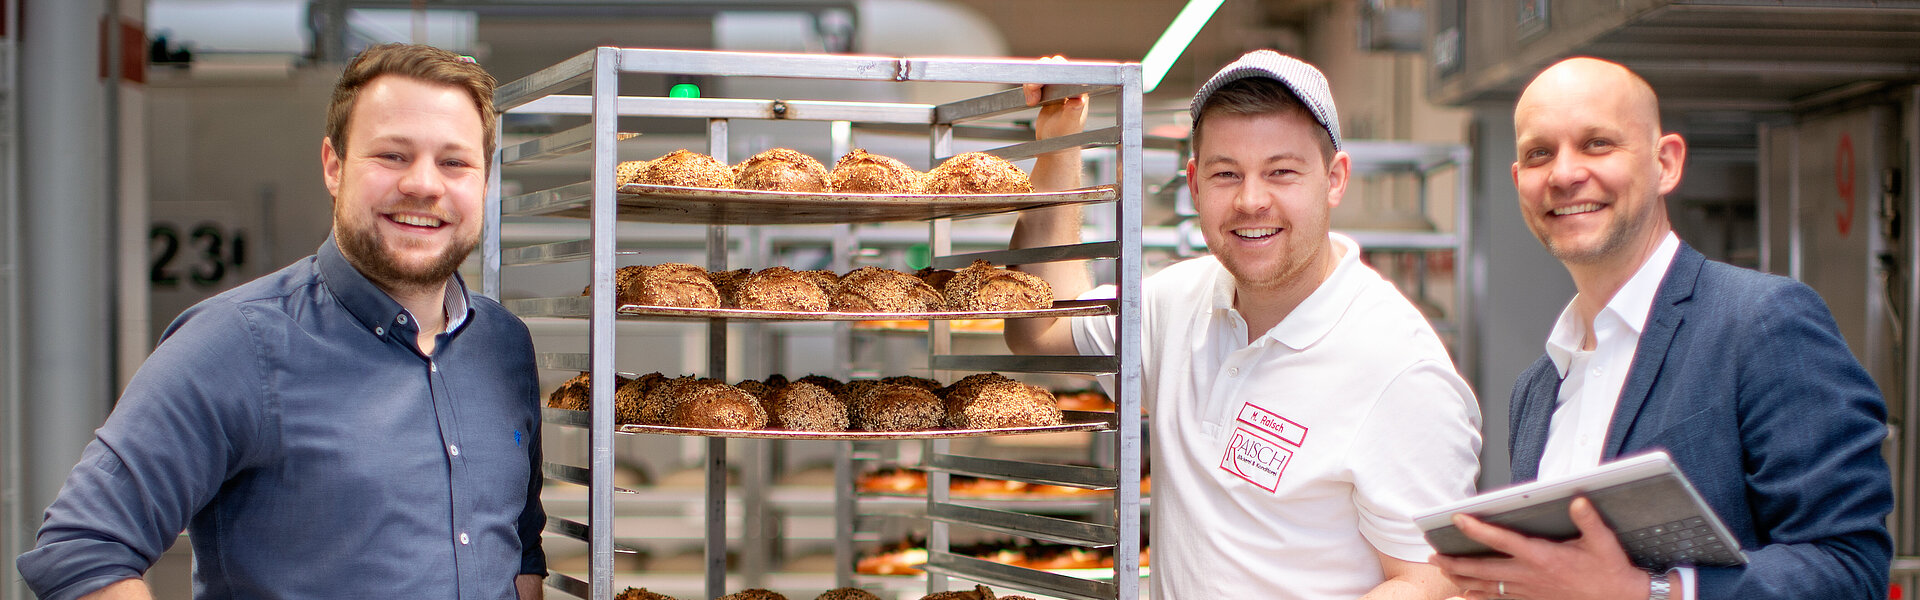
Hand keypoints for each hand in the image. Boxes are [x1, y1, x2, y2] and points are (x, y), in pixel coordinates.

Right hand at [1022, 56, 1087, 143]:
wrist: (1054, 148)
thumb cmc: (1065, 138)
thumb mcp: (1069, 125)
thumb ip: (1074, 111)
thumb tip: (1080, 99)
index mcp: (1079, 91)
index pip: (1068, 70)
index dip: (1054, 70)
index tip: (1042, 81)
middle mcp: (1070, 86)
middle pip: (1054, 66)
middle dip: (1040, 76)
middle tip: (1032, 92)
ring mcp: (1058, 88)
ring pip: (1042, 71)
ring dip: (1032, 83)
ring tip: (1031, 101)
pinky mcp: (1047, 91)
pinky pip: (1036, 80)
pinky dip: (1029, 87)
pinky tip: (1030, 100)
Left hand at [1429, 497, 1651, 599]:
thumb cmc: (1609, 571)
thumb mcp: (1603, 542)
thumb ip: (1588, 520)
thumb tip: (1577, 500)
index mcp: (1542, 556)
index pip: (1501, 540)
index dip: (1477, 529)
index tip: (1457, 518)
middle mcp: (1529, 575)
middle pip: (1483, 568)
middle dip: (1455, 562)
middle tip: (1433, 556)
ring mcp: (1528, 590)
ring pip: (1487, 585)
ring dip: (1462, 578)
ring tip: (1442, 571)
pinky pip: (1499, 599)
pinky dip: (1480, 596)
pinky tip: (1466, 594)